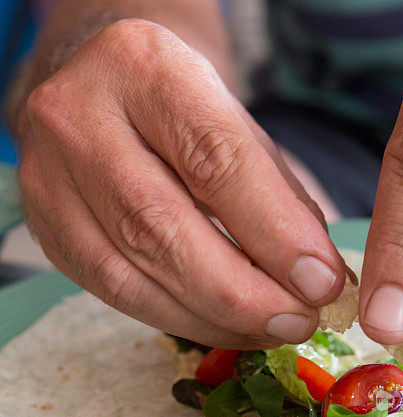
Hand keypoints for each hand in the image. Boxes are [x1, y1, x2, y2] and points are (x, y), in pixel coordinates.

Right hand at [18, 19, 346, 347]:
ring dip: (213, 319)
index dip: (273, 232)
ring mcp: (50, 180)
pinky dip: (179, 321)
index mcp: (143, 69)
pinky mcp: (48, 233)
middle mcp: (79, 119)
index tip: (321, 282)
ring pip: (131, 276)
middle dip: (242, 293)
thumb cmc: (182, 113)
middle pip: (162, 228)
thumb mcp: (237, 124)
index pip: (213, 159)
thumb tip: (319, 278)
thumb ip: (276, 194)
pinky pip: (114, 295)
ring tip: (271, 329)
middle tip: (299, 321)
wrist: (100, 94)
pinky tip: (226, 326)